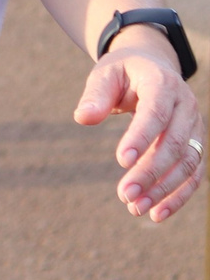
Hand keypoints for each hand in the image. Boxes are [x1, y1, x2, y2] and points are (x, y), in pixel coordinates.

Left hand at [77, 27, 204, 221]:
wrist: (153, 66)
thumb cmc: (123, 72)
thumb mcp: (105, 74)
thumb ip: (95, 95)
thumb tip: (82, 118)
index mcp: (163, 83)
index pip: (155, 114)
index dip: (141, 138)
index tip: (122, 162)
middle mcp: (186, 106)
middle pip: (173, 144)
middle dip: (150, 173)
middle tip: (124, 195)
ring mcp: (196, 126)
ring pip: (188, 163)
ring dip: (164, 189)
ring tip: (136, 209)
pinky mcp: (196, 144)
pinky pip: (194, 173)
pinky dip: (178, 195)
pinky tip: (157, 213)